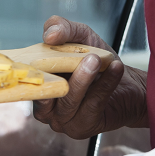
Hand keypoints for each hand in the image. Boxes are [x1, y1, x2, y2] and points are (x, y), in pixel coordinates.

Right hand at [32, 16, 147, 137]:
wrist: (127, 83)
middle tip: (84, 56)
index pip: (27, 78)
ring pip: (69, 100)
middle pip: (46, 92)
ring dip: (84, 79)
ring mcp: (62, 120)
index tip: (42, 53)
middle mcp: (44, 107)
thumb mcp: (80, 36)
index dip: (32, 68)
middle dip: (61, 72)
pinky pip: (92, 105)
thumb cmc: (97, 60)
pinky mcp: (83, 127)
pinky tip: (116, 68)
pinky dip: (105, 85)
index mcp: (37, 84)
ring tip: (96, 60)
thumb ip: (62, 28)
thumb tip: (49, 35)